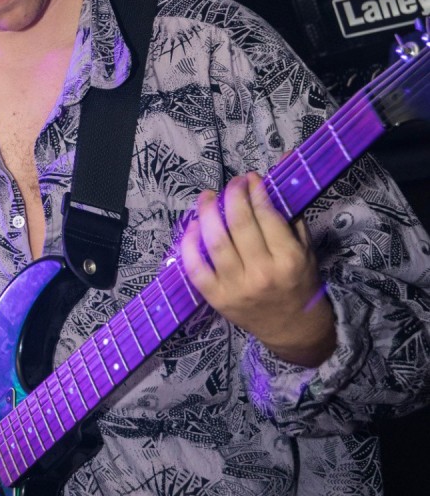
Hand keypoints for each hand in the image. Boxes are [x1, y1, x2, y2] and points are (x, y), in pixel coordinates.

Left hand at [178, 172, 336, 367]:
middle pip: (238, 223)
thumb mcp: (305, 248)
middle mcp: (261, 272)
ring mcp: (236, 286)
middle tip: (232, 183)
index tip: (250, 178)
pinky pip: (196, 267)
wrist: (291, 327)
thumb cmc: (299, 281)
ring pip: (215, 241)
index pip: (266, 215)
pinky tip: (193, 226)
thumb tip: (280, 168)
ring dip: (206, 213)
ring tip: (206, 197)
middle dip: (232, 195)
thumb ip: (291, 211)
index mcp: (288, 258)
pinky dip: (190, 244)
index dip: (255, 190)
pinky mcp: (216, 298)